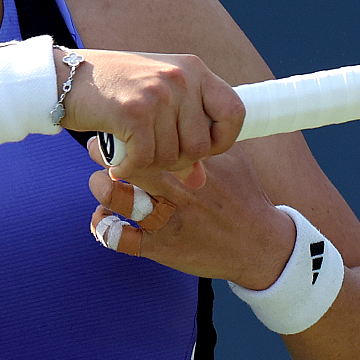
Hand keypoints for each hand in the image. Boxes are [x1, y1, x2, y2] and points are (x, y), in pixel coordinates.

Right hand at [57, 50, 243, 176]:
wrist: (64, 78)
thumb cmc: (113, 91)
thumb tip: (199, 180)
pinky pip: (145, 159)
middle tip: (150, 153)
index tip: (201, 151)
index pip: (235, 112)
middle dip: (176, 161)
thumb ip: (181, 134)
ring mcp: (158, 93)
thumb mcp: (156, 104)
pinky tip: (118, 159)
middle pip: (200, 146)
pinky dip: (129, 167)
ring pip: (172, 157)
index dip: (223, 140)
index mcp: (194, 70)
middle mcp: (181, 78)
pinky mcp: (134, 112)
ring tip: (130, 150)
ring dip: (149, 164)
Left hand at [85, 139, 293, 288]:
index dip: (128, 129)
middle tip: (102, 149)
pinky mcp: (160, 247)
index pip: (150, 137)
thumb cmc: (243, 197)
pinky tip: (103, 217)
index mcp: (192, 163)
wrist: (259, 244)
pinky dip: (104, 226)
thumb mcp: (232, 159)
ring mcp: (166, 219)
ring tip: (101, 182)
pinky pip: (118, 238)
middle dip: (105, 152)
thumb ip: (206, 138)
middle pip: (127, 160)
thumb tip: (186, 112)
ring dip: (100, 186)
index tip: (122, 127)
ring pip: (115, 196)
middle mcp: (176, 189)